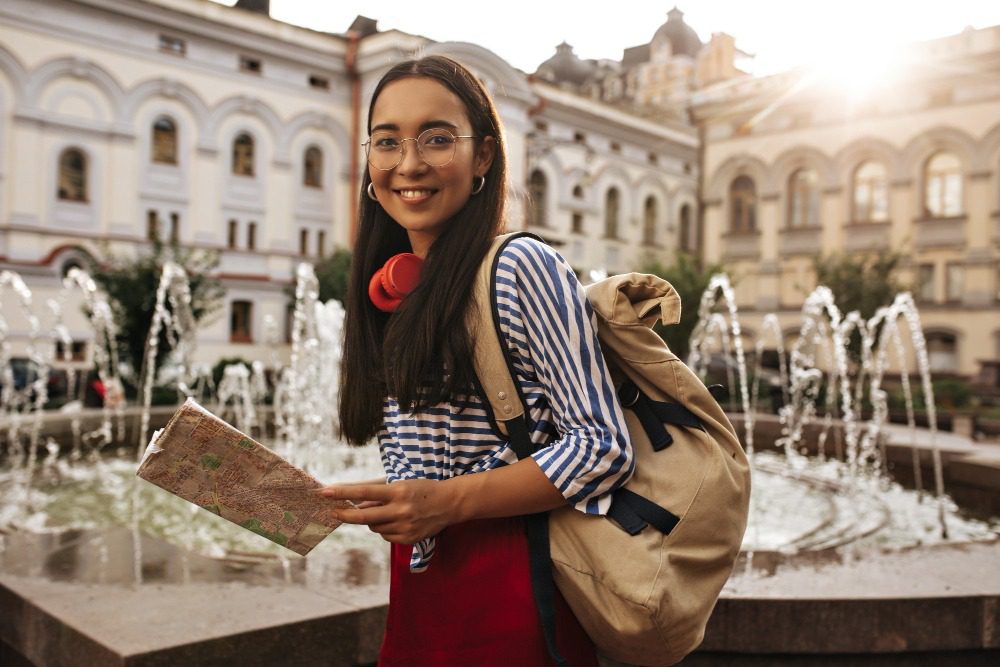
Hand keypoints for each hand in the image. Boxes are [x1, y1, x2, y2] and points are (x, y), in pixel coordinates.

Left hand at [318, 478, 458, 543]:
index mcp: (398, 492)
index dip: (342, 493)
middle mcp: (401, 510)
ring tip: (388, 511)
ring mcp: (405, 527)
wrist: (450, 503)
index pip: (364, 493)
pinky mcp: (408, 539)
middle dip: (345, 515)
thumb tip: (356, 505)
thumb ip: (380, 496)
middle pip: (364, 517)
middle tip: (333, 512)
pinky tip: (398, 521)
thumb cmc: (423, 490)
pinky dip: (385, 529)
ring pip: (374, 527)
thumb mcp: (402, 485)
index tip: (324, 492)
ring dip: (373, 520)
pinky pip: (385, 536)